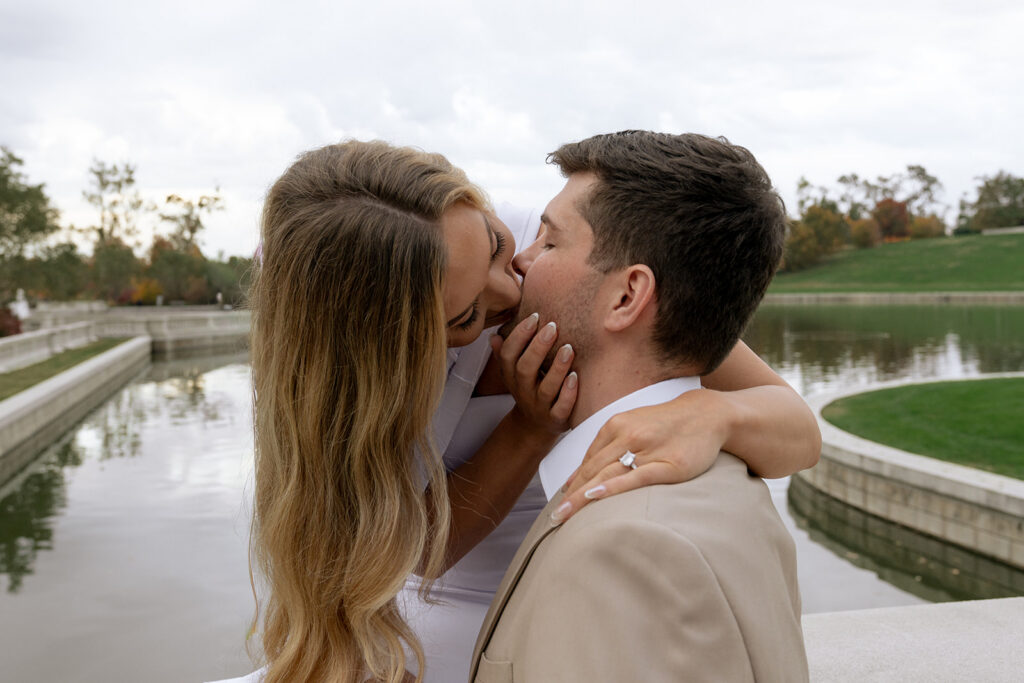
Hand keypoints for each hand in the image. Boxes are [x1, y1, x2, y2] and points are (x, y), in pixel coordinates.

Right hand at [490, 312, 577, 435]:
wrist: (534, 426)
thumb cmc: (528, 389)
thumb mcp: (513, 374)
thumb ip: (505, 354)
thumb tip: (494, 336)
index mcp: (511, 376)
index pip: (508, 355)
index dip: (519, 335)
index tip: (535, 317)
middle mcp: (523, 390)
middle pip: (525, 369)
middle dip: (538, 347)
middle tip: (552, 327)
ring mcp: (539, 406)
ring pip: (546, 388)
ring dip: (557, 368)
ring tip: (568, 348)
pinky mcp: (556, 418)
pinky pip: (561, 408)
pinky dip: (568, 393)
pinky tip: (576, 377)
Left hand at [553, 389, 728, 523]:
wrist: (706, 414)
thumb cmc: (667, 425)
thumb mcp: (633, 427)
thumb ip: (608, 449)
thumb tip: (578, 478)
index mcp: (615, 426)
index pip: (587, 460)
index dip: (571, 483)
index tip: (558, 504)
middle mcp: (626, 435)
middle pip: (592, 469)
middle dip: (571, 495)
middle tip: (554, 518)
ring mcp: (646, 448)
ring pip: (606, 474)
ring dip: (582, 495)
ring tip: (565, 516)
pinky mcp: (667, 464)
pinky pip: (635, 477)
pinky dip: (613, 486)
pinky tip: (595, 496)